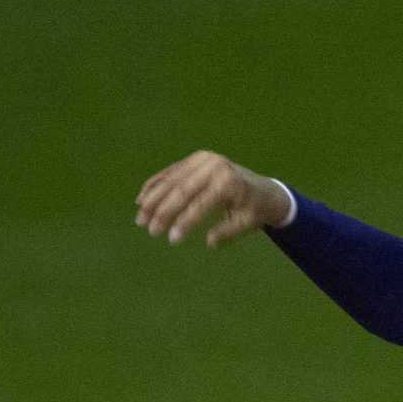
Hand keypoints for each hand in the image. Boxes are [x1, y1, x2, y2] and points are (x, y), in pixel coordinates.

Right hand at [134, 150, 292, 247]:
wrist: (263, 189)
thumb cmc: (253, 210)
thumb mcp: (247, 224)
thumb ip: (228, 232)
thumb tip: (209, 242)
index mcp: (229, 182)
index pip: (200, 204)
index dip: (184, 222)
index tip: (171, 239)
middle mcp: (214, 166)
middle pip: (182, 190)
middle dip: (162, 211)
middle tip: (149, 230)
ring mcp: (203, 159)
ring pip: (172, 180)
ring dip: (153, 200)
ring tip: (140, 220)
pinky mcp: (195, 159)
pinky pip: (171, 172)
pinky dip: (155, 185)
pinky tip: (141, 200)